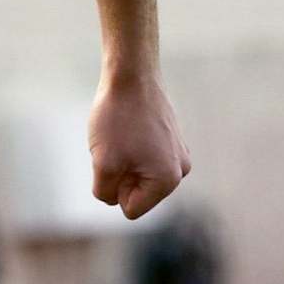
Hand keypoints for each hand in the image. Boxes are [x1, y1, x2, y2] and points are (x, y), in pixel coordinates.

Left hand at [87, 74, 189, 219]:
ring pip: (137, 173)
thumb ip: (106, 193)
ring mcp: (178, 152)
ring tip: (122, 134)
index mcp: (168, 180)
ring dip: (124, 160)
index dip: (113, 187)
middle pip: (137, 192)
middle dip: (120, 174)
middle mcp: (181, 170)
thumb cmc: (117, 118)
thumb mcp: (103, 164)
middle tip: (117, 145)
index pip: (131, 208)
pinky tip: (128, 126)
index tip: (114, 158)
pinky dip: (130, 146)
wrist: (131, 74)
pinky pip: (143, 156)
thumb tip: (114, 197)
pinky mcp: (171, 138)